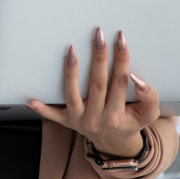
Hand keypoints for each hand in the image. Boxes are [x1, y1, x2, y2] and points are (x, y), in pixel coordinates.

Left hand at [27, 28, 159, 158]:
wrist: (115, 143)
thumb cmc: (130, 122)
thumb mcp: (148, 115)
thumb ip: (149, 97)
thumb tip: (136, 78)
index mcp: (117, 116)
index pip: (120, 82)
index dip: (121, 59)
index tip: (121, 39)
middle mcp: (96, 119)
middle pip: (97, 84)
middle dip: (99, 57)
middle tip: (99, 35)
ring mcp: (79, 120)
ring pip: (72, 94)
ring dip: (71, 72)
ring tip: (72, 50)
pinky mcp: (66, 121)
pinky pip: (52, 115)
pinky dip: (42, 108)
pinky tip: (31, 99)